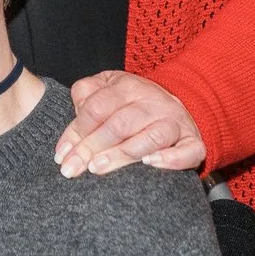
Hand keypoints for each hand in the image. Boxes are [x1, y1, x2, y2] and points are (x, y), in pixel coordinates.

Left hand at [55, 70, 206, 176]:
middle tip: (73, 169)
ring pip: (151, 137)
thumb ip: (85, 97)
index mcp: (128, 86)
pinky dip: (171, 159)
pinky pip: (188, 151)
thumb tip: (71, 120)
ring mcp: (175, 122)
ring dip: (123, 153)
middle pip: (119, 124)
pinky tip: (150, 164)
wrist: (179, 105)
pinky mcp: (193, 142)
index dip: (76, 131)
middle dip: (91, 147)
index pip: (96, 107)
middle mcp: (153, 102)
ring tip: (99, 168)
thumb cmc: (133, 103)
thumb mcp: (108, 89)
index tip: (61, 154)